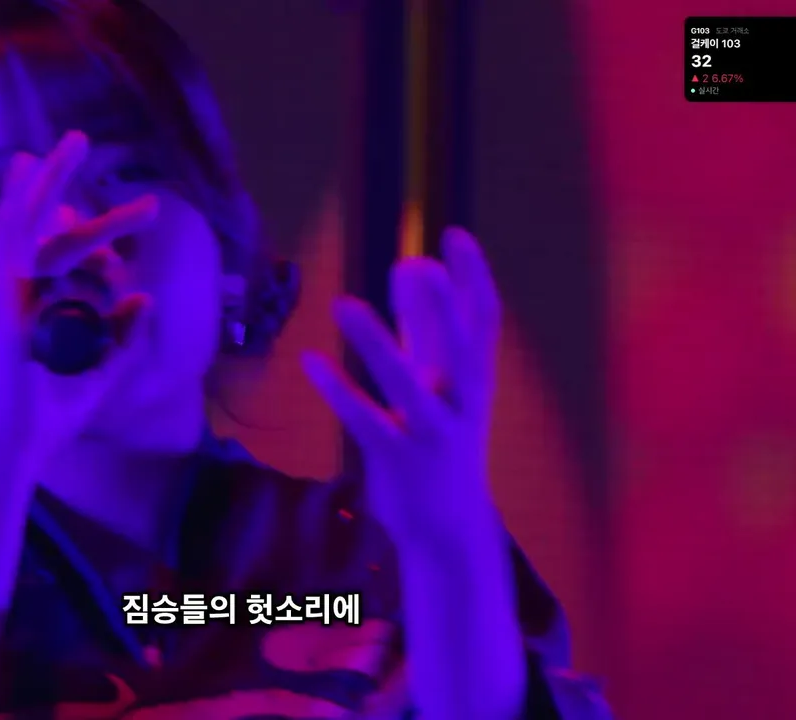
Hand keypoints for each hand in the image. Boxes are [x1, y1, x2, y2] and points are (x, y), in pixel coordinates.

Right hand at [0, 131, 159, 463]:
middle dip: (55, 182)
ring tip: (77, 141)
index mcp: (26, 308)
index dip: (81, 227)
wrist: (16, 446)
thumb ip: (124, 338)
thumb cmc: (51, 419)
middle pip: (35, 226)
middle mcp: (7, 291)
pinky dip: (31, 201)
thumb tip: (147, 299)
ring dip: (52, 178)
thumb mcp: (103, 372)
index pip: (51, 252)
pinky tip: (37, 165)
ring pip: (27, 220)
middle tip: (78, 140)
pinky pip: (21, 238)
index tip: (115, 223)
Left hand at [302, 227, 501, 552]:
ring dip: (374, 345)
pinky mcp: (395, 461)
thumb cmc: (440, 440)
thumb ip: (425, 324)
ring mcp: (430, 435)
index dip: (475, 279)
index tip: (456, 235)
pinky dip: (338, 391)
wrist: (450, 530)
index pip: (485, 323)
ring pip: (405, 387)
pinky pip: (366, 422)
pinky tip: (310, 360)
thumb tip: (411, 263)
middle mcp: (461, 405)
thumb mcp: (439, 380)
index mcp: (476, 380)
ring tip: (340, 304)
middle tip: (415, 261)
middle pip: (459, 351)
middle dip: (441, 308)